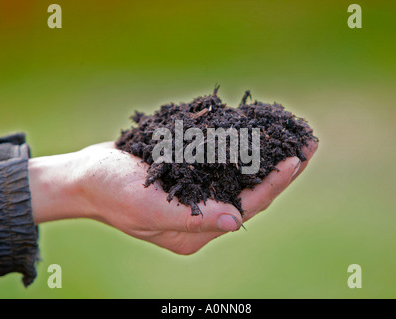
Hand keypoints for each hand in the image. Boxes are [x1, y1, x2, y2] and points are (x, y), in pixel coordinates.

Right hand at [29, 141, 316, 254]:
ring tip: (292, 134)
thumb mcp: (147, 207)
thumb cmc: (110, 192)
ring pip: (242, 174)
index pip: (246, 207)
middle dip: (281, 167)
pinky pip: (225, 161)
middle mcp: (204, 213)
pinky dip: (243, 145)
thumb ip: (192, 217)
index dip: (273, 184)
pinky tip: (257, 128)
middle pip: (252, 191)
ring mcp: (199, 193)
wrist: (88, 175)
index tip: (296, 160)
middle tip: (307, 142)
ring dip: (267, 153)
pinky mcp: (193, 175)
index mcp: (198, 229)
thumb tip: (236, 221)